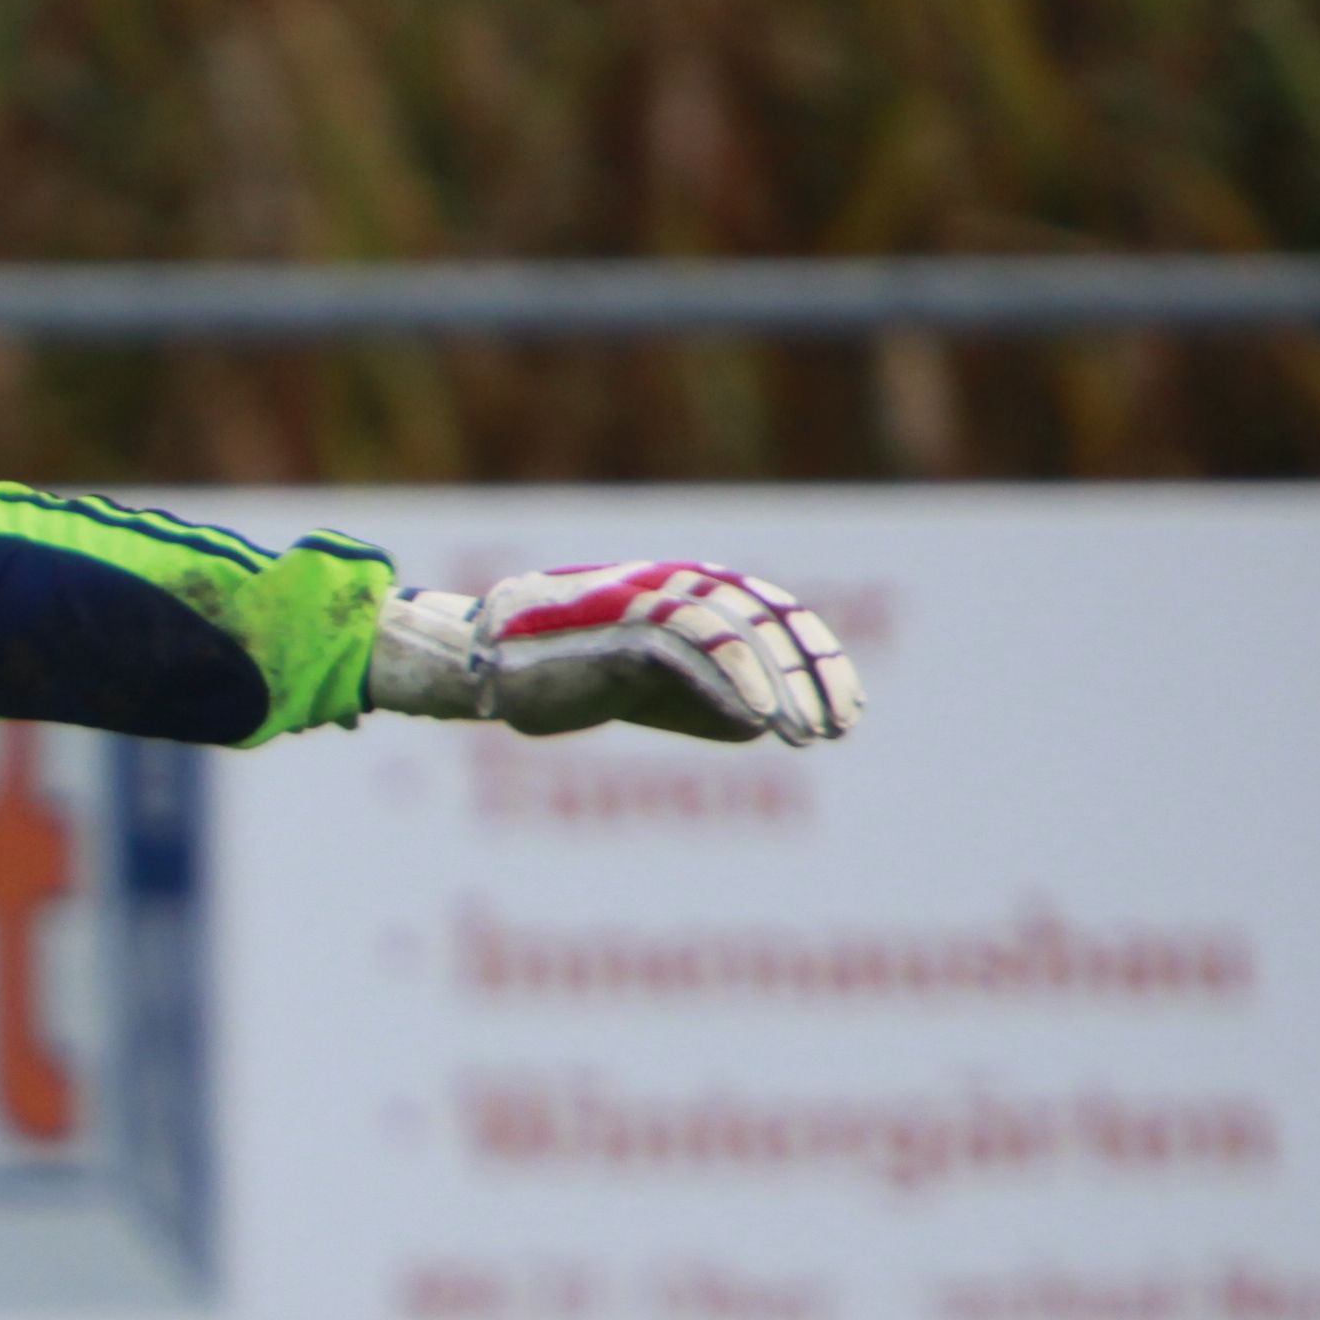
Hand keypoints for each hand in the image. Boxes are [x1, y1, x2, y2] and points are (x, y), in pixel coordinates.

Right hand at [371, 562, 860, 744]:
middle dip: (811, 674)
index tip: (844, 708)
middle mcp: (669, 586)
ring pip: (736, 629)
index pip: (768, 614)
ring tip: (810, 733)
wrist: (476, 663)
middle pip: (765, 617)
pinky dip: (732, 681)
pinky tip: (760, 720)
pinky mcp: (615, 627)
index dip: (812, 659)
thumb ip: (700, 702)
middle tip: (842, 726)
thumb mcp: (642, 693)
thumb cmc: (551, 677)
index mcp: (680, 593)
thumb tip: (760, 723)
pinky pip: (689, 647)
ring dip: (781, 684)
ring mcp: (642, 602)